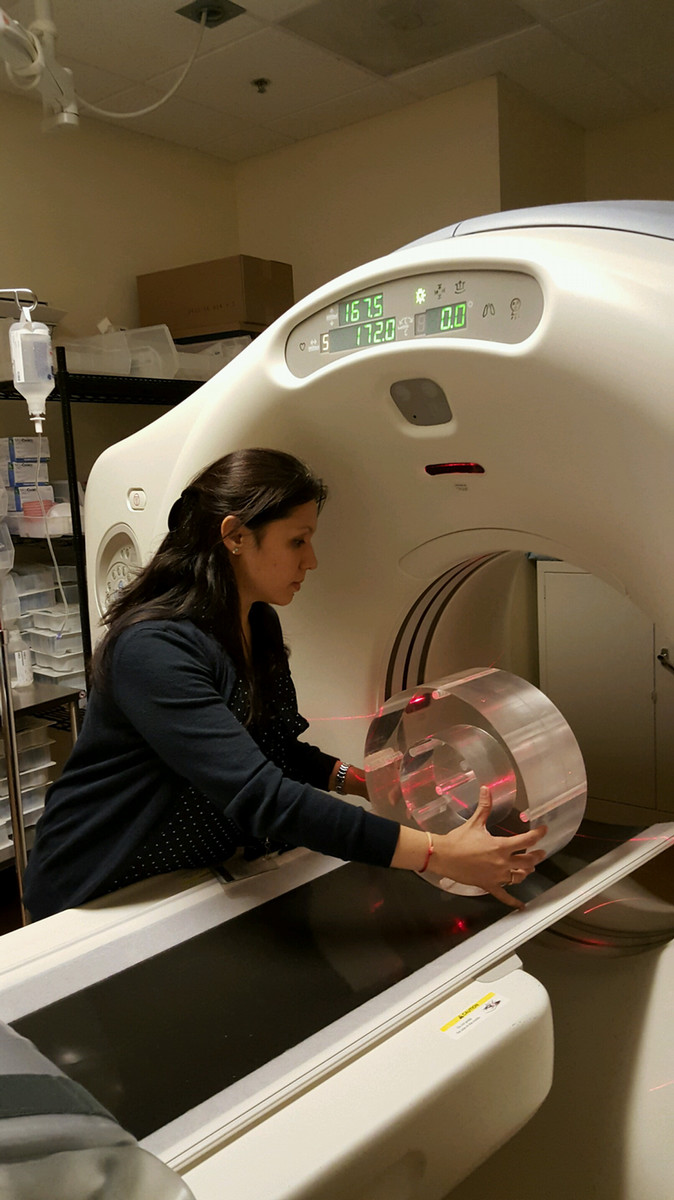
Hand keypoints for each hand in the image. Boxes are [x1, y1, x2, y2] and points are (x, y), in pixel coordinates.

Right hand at [429, 786, 546, 909]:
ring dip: (526, 872)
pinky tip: (521, 906)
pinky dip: (513, 902)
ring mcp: (497, 876)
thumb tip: (486, 788)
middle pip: (527, 861)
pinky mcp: (489, 885)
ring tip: (530, 868)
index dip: (538, 835)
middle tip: (541, 853)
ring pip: (519, 877)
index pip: (526, 840)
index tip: (544, 830)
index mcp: (500, 846)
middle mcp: (502, 862)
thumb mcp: (474, 822)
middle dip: (536, 856)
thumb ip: (484, 806)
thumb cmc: (459, 839)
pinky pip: (504, 896)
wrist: (443, 856)